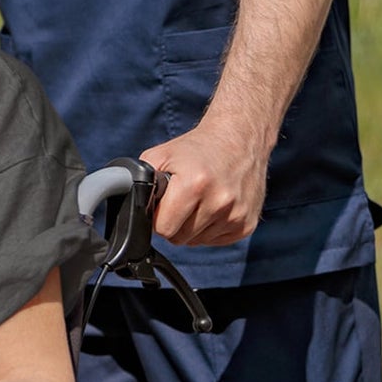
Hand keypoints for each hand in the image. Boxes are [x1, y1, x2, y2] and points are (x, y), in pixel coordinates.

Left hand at [141, 119, 269, 246]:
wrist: (239, 139)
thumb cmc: (196, 149)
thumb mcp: (161, 155)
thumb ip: (141, 181)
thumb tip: (133, 207)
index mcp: (194, 184)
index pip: (164, 229)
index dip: (159, 217)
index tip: (164, 204)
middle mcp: (219, 202)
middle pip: (180, 239)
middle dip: (175, 223)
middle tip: (182, 200)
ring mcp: (236, 215)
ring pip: (197, 241)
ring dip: (193, 226)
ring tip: (200, 200)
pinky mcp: (247, 224)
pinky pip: (216, 241)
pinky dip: (210, 228)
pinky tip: (213, 206)